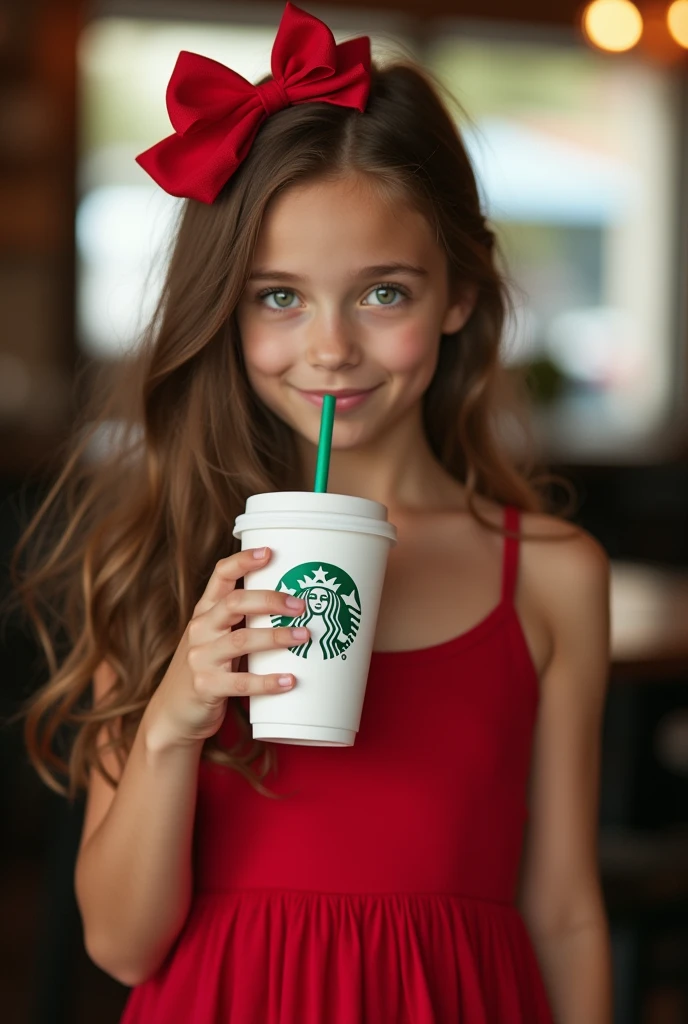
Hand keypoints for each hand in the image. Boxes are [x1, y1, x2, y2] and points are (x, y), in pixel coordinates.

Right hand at [143, 547, 307, 748]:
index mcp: (205, 612)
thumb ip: (243, 623)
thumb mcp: (216, 639)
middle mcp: (200, 630)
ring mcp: (200, 658)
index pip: (220, 576)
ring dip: (276, 637)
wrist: (172, 714)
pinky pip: (240, 683)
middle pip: (234, 603)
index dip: (243, 561)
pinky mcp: (205, 687)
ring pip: (241, 641)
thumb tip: (296, 609)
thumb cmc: (207, 671)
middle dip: (270, 600)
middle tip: (301, 605)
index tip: (269, 552)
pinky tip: (289, 681)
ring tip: (305, 637)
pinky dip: (267, 682)